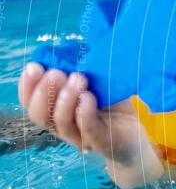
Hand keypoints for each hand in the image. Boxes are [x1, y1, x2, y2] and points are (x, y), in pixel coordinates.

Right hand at [18, 63, 163, 188]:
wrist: (136, 134)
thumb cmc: (113, 106)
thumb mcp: (97, 84)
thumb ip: (83, 70)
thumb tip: (74, 47)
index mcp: (55, 111)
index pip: (30, 102)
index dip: (27, 85)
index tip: (34, 66)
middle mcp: (63, 126)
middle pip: (39, 114)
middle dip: (43, 91)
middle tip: (57, 73)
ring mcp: (81, 136)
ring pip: (61, 122)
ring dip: (65, 98)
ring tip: (78, 78)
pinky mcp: (101, 142)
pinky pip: (87, 129)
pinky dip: (84, 112)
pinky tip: (88, 97)